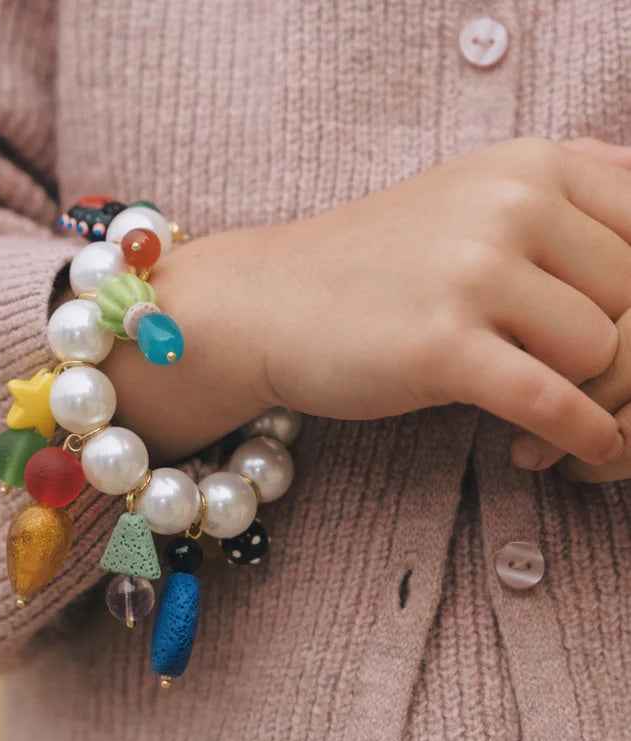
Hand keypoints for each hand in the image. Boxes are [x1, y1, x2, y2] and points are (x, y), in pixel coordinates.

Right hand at [113, 137, 630, 462]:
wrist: (267, 301)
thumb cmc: (374, 264)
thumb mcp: (472, 198)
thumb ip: (566, 197)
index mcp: (532, 164)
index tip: (614, 351)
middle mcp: (512, 203)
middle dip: (623, 365)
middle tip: (586, 401)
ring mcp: (474, 273)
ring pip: (602, 353)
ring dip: (591, 403)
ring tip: (545, 428)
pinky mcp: (442, 346)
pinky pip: (551, 402)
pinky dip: (582, 437)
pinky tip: (580, 456)